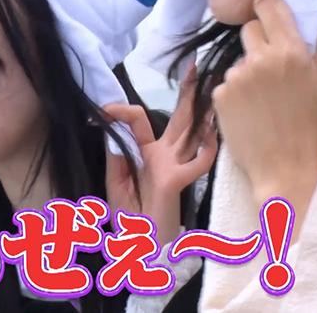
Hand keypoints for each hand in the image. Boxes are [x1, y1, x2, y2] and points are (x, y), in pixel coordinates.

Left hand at [105, 64, 217, 244]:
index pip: (138, 122)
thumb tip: (114, 127)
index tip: (103, 109)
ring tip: (213, 86)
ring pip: (190, 132)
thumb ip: (117, 155)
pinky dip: (205, 151)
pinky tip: (212, 136)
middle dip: (186, 92)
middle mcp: (163, 156)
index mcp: (147, 155)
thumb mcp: (116, 183)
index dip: (122, 111)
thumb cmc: (131, 219)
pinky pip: (196, 163)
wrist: (141, 251)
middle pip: (177, 118)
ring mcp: (173, 167)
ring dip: (202, 110)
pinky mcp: (177, 181)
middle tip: (195, 64)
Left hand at [212, 0, 316, 231]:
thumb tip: (295, 30)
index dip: (267, 7)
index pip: (268, 5)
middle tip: (271, 68)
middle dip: (259, 42)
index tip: (268, 14)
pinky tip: (249, 113)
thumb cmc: (315, 129)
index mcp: (291, 50)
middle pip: (249, 29)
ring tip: (262, 102)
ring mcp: (236, 77)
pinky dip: (236, 94)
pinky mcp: (220, 95)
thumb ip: (310, 52)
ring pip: (239, 61)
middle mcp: (260, 58)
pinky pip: (227, 83)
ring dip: (248, 73)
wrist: (289, 170)